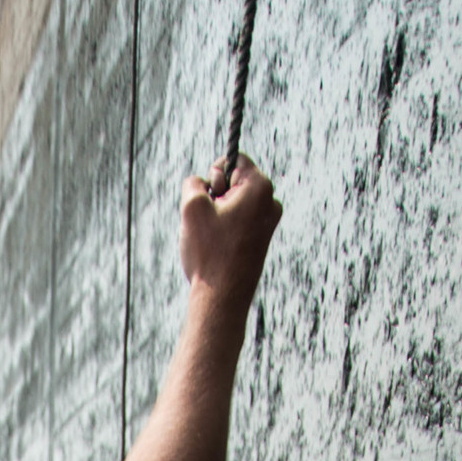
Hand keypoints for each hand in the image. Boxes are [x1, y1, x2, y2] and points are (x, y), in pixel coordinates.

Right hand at [179, 155, 278, 320]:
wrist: (221, 300)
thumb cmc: (209, 254)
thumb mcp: (191, 207)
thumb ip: (193, 182)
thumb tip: (202, 183)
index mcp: (260, 187)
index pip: (233, 160)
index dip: (214, 176)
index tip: (210, 200)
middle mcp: (270, 202)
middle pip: (234, 183)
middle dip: (215, 198)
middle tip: (210, 224)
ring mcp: (269, 223)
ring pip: (234, 205)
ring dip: (217, 216)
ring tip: (214, 240)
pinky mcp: (262, 240)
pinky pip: (238, 223)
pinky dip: (224, 231)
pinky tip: (219, 250)